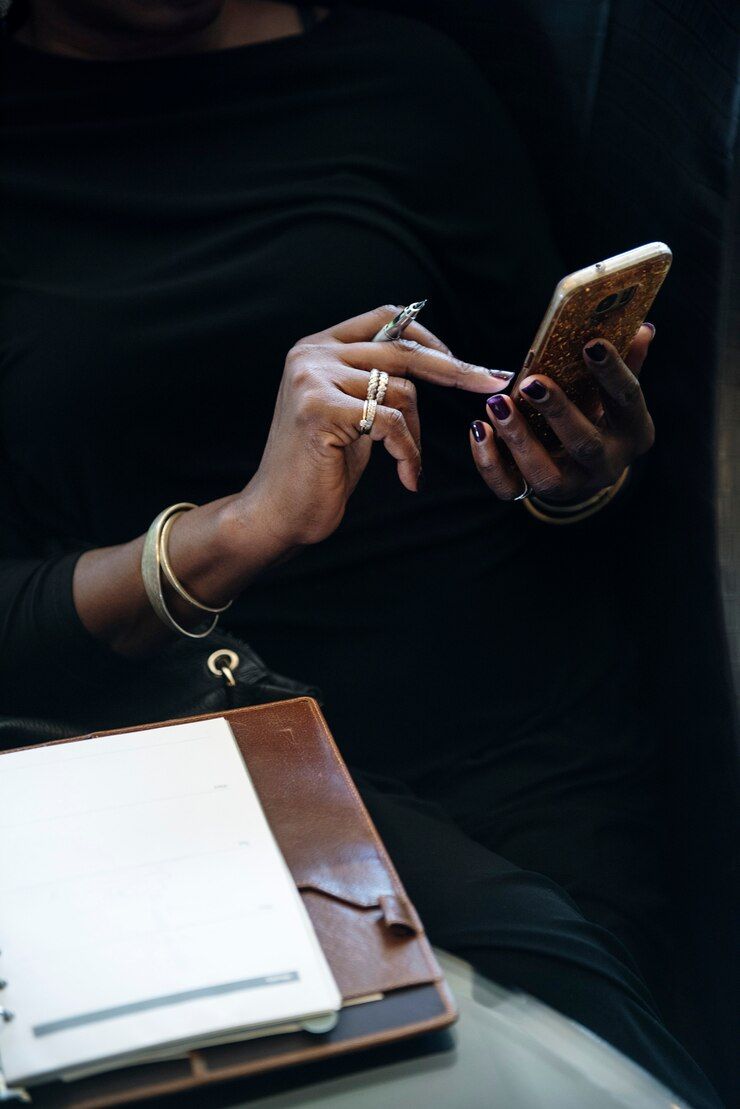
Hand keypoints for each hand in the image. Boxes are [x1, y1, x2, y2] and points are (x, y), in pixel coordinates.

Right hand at [237, 305, 509, 547]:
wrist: (279, 512)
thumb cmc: (321, 467)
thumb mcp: (352, 412)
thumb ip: (376, 380)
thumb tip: (437, 357)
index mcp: (317, 347)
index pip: (385, 318)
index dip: (428, 337)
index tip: (463, 362)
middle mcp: (311, 355)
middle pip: (402, 351)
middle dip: (454, 371)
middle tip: (493, 383)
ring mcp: (312, 380)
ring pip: (400, 391)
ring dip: (416, 433)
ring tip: (408, 461)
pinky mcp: (319, 410)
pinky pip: (390, 422)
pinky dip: (408, 452)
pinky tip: (407, 476)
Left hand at [469, 324, 655, 502]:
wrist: (587, 465)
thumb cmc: (601, 413)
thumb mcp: (616, 391)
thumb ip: (628, 360)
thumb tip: (642, 328)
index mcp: (634, 432)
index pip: (627, 400)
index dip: (611, 371)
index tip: (590, 344)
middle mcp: (607, 465)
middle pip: (585, 443)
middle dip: (557, 412)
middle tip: (531, 381)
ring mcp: (572, 485)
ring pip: (545, 475)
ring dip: (519, 438)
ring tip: (497, 404)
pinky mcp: (535, 493)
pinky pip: (509, 488)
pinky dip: (489, 461)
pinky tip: (479, 429)